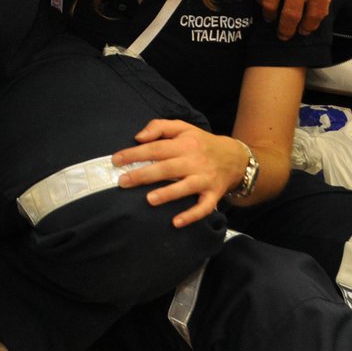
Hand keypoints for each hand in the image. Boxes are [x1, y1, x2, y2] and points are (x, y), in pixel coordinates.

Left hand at [114, 119, 245, 226]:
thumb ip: (159, 127)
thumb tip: (138, 137)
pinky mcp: (213, 194)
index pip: (156, 148)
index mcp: (185, 144)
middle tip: (123, 182)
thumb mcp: (183, 128)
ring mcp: (205, 179)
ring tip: (149, 200)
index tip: (116, 160)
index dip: (135, 154)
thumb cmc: (200, 143)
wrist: (236, 158)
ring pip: (185, 187)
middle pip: (167, 168)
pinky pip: (204, 207)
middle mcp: (194, 162)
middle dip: (143, 175)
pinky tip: (176, 222)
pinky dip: (191, 216)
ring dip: (168, 194)